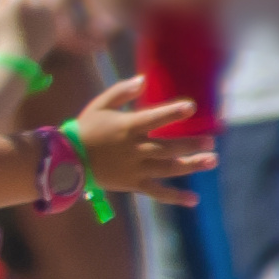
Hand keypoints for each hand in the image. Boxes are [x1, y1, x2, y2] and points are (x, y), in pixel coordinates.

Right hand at [0, 0, 65, 67]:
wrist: (15, 60)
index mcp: (18, 0)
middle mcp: (35, 5)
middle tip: (14, 6)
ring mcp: (46, 15)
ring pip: (40, 2)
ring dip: (32, 7)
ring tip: (21, 21)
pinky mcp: (53, 25)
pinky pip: (46, 16)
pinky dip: (39, 20)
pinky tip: (29, 30)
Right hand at [67, 77, 214, 205]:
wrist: (66, 160)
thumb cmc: (85, 129)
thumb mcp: (100, 105)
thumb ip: (122, 92)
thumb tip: (144, 80)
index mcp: (127, 128)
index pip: (155, 118)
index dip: (173, 112)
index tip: (192, 108)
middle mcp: (134, 149)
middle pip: (168, 147)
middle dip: (191, 144)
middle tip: (210, 142)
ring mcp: (135, 169)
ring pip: (168, 168)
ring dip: (191, 165)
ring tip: (211, 161)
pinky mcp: (132, 184)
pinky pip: (157, 192)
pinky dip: (175, 196)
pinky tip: (194, 199)